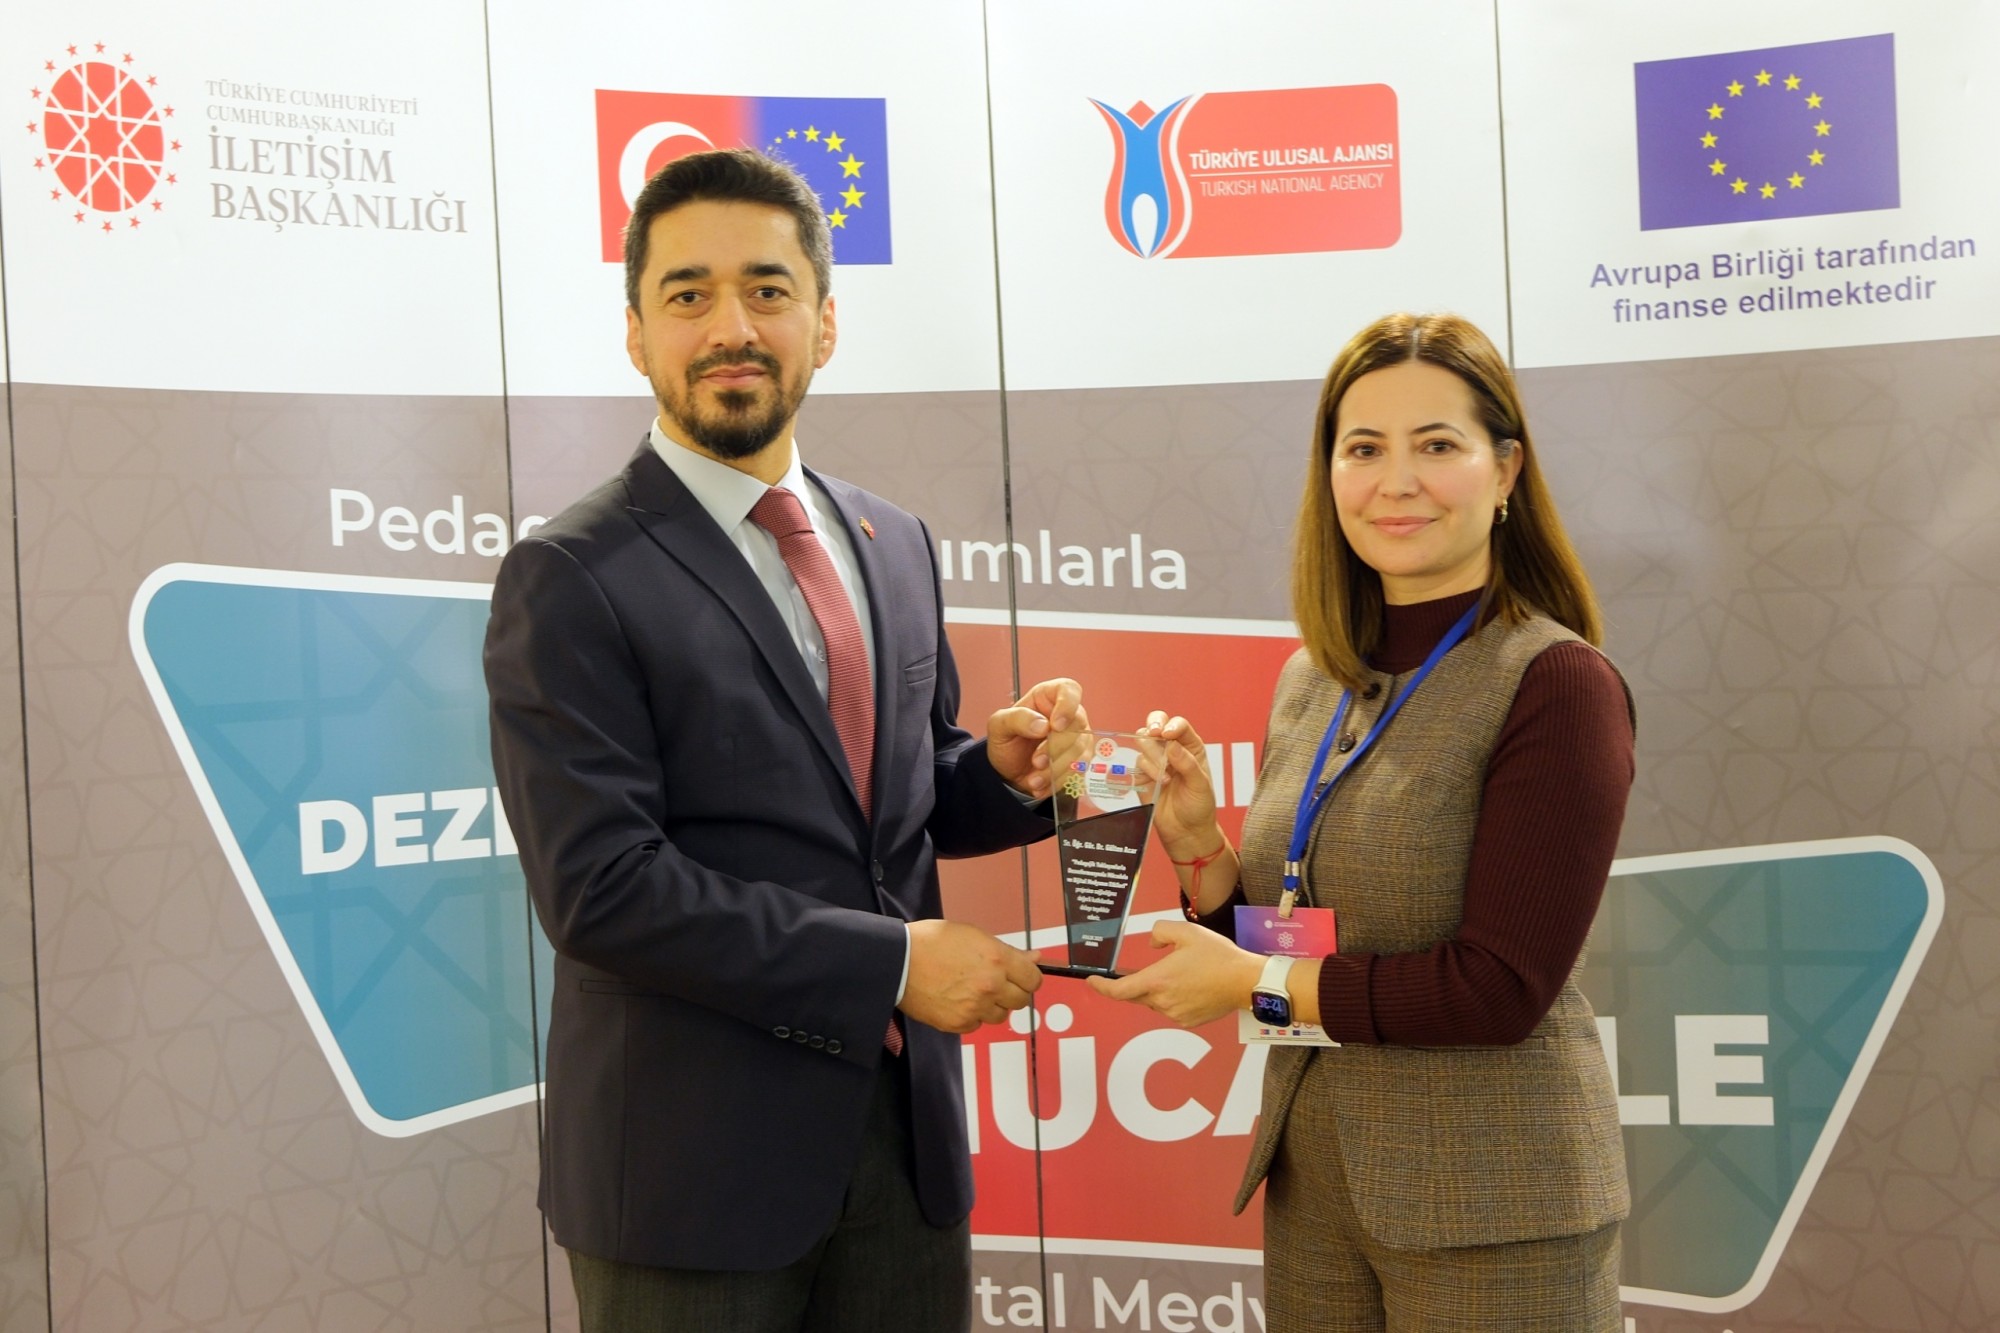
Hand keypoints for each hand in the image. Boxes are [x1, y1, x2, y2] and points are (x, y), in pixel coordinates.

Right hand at [900, 919, 1042, 1033]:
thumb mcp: (972, 935)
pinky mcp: (958, 1023)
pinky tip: (957, 1000)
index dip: (1028, 977)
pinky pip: (976, 1024)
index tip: (1021, 975)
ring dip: (993, 1005)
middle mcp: (991, 986)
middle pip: (1021, 1000)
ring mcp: (975, 1007)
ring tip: (973, 991)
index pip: (1033, 979)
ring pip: (1000, 1015)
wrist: (897, 961)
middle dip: (1012, 992)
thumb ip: (1005, 951)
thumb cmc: (932, 941)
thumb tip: (1033, 958)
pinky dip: (972, 1016)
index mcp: (997, 959)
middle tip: (996, 983)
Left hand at [987, 677, 1087, 797]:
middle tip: (1036, 761)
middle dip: (1056, 747)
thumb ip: (1017, 719)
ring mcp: (1078, 737)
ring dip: (1056, 768)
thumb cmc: (1007, 740)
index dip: (1067, 705)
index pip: (1069, 690)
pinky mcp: (1081, 759)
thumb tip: (1042, 725)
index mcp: (1048, 697)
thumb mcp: (999, 726)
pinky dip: (1059, 781)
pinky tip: (1041, 785)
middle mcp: (1068, 714)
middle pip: (1077, 725)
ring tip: (1034, 779)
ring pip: (1080, 751)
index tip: (1055, 725)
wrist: (1009, 771)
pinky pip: (1079, 770)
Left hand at [1086, 919, 1262, 1026]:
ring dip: (1158, 988)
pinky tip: (1191, 985)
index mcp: (1158, 980)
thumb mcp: (1187, 932)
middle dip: (1135, 982)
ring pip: (1155, 1001)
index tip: (1092, 981)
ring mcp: (1175, 1014)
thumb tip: (1151, 943)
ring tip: (1183, 972)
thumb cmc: (1218, 956)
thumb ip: (1161, 932)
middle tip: (1145, 969)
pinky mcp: (1188, 1021)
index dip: (1101, 987)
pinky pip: (1171, 1009)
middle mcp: (1163, 1001)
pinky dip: (1173, 997)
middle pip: (1137, 995)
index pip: (1119, 990)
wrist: (1245, 982)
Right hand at [1136, 711, 1222, 856]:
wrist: (1186, 831)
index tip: (1167, 735)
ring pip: (1144, 742)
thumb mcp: (1201, 784)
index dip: (1171, 725)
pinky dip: (1146, 770)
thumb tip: (1172, 744)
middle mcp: (1171, 750)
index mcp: (1190, 747)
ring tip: (1165, 775)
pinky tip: (1158, 783)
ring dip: (1152, 755)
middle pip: (1156, 724)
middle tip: (1154, 734)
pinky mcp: (1142, 775)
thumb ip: (1188, 763)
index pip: (1179, 725)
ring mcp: (1155, 761)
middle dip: (1153, 726)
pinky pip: (1137, 762)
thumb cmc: (1199, 807)